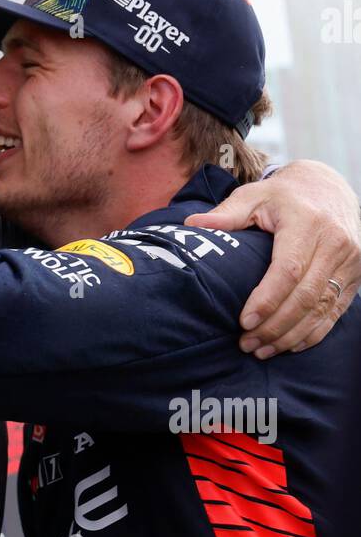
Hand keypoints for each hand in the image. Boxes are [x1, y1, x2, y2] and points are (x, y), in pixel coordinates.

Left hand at [185, 159, 360, 356]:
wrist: (330, 187)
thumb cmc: (285, 195)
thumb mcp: (255, 195)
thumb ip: (227, 213)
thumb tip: (192, 225)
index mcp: (308, 223)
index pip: (288, 270)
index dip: (266, 300)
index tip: (243, 321)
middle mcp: (335, 243)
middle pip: (305, 296)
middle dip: (274, 326)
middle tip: (246, 343)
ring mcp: (350, 261)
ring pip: (321, 309)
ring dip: (291, 335)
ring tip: (262, 350)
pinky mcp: (356, 275)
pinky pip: (335, 311)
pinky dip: (313, 332)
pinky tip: (289, 345)